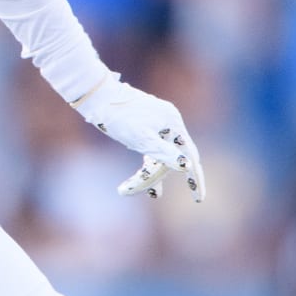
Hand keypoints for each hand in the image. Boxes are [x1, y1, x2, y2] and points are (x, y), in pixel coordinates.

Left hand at [73, 75, 205, 202]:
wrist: (97, 97)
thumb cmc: (118, 118)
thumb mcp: (141, 139)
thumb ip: (164, 153)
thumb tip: (186, 165)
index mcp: (173, 122)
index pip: (189, 155)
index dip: (195, 179)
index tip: (198, 199)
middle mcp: (169, 120)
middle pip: (173, 155)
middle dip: (162, 177)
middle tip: (152, 194)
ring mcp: (158, 121)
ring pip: (161, 153)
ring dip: (153, 173)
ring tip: (146, 193)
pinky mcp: (146, 123)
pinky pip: (153, 147)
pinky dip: (148, 162)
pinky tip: (140, 176)